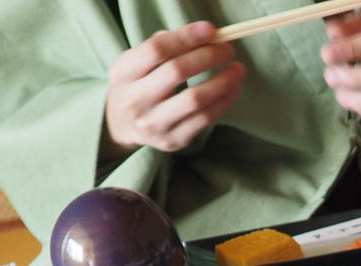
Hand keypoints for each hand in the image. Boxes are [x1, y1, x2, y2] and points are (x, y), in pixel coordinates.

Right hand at [104, 20, 244, 154]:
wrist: (123, 124)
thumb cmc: (138, 84)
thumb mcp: (137, 62)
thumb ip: (163, 46)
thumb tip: (202, 35)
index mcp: (122, 73)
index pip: (156, 50)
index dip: (186, 37)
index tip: (210, 30)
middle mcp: (134, 100)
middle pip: (176, 72)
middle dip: (208, 57)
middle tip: (228, 49)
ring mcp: (153, 123)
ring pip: (195, 99)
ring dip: (223, 81)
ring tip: (238, 69)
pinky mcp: (173, 140)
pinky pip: (205, 119)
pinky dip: (224, 101)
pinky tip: (234, 88)